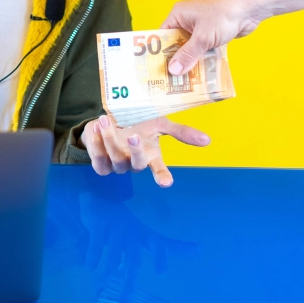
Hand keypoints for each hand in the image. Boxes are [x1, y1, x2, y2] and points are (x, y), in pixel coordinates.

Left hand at [82, 114, 210, 187]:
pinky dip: (95, 144)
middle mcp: (134, 163)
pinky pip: (97, 160)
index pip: (159, 170)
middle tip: (133, 135)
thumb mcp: (160, 123)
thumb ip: (181, 132)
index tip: (167, 182)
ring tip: (105, 120)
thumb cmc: (138, 123)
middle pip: (136, 165)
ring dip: (109, 140)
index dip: (162, 176)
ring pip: (114, 160)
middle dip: (135, 151)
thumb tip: (208, 140)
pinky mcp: (99, 162)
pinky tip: (96, 127)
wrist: (111, 120)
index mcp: (150, 156)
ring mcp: (116, 164)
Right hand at [161, 0, 263, 75]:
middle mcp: (187, 20)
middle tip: (172, 79)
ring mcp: (201, 27)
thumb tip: (173, 70)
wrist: (250, 6)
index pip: (163, 35)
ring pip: (192, 48)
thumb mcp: (202, 37)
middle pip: (177, 43)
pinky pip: (204, 48)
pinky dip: (203, 58)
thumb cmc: (223, 14)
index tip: (158, 69)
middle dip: (177, 59)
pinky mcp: (213, 33)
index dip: (160, 52)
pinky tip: (201, 73)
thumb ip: (188, 54)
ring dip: (192, 61)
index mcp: (179, 14)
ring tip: (185, 80)